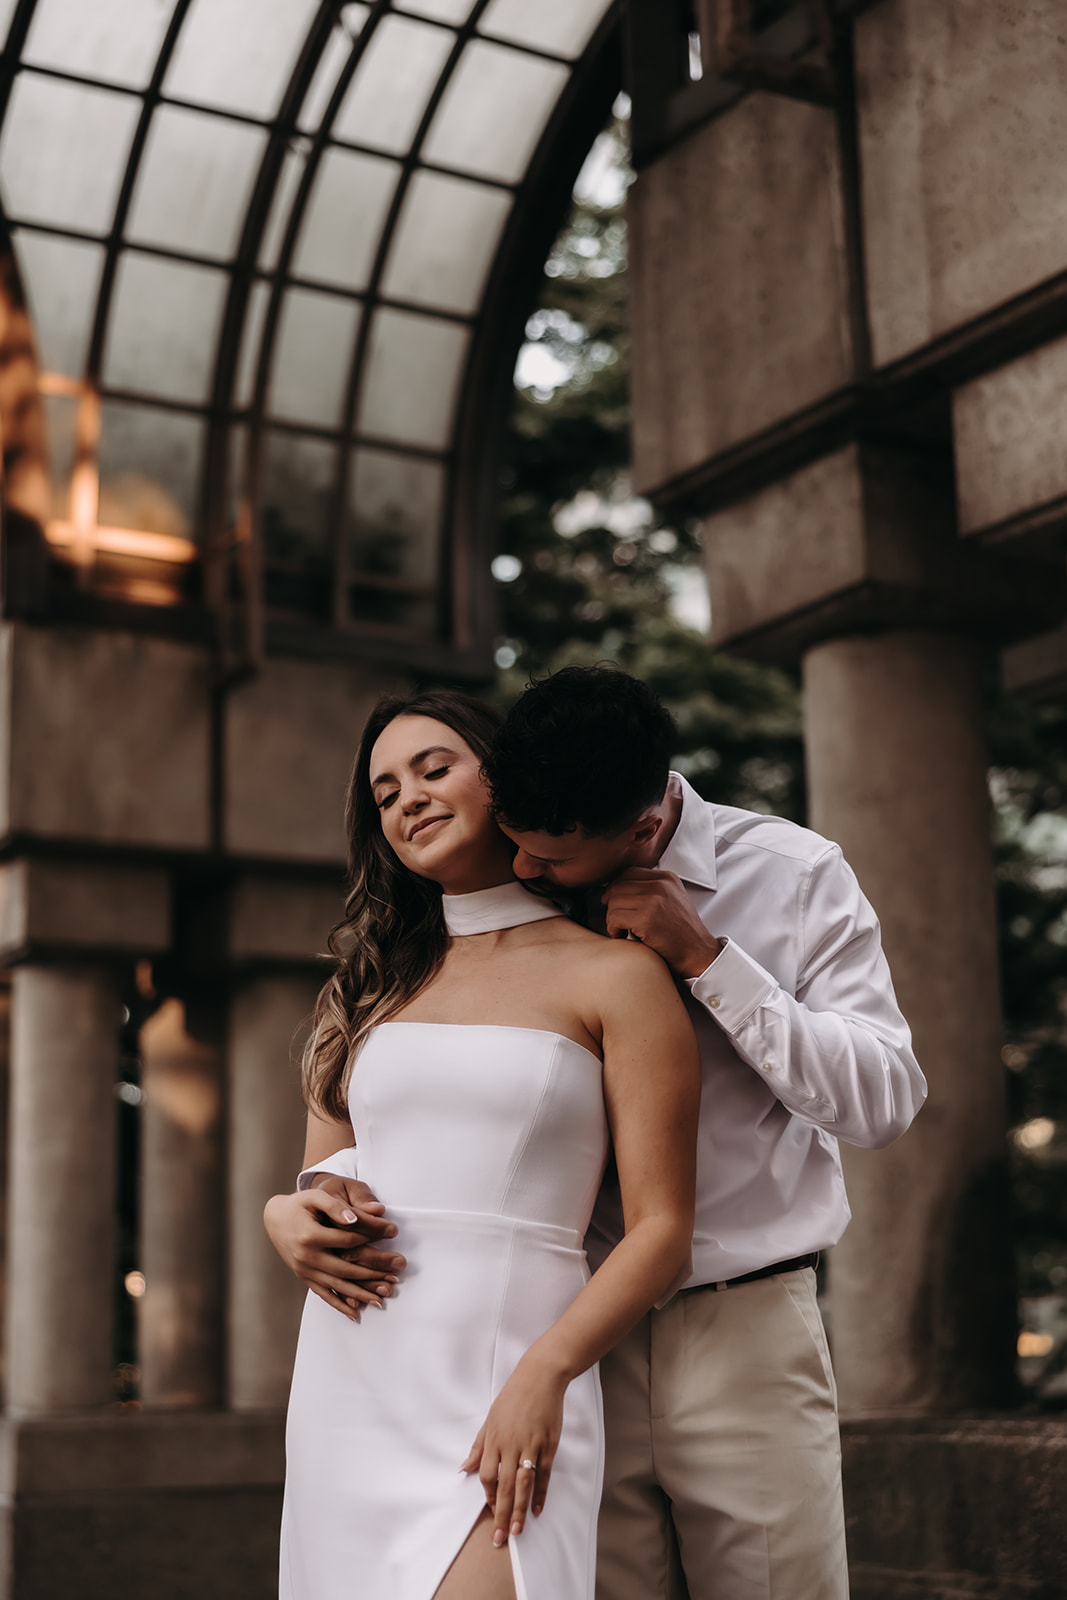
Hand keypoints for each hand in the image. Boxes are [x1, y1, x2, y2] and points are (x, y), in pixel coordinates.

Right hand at [262, 1178, 404, 1321]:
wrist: (275, 1218)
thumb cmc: (298, 1205)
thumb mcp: (315, 1197)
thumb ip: (335, 1207)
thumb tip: (354, 1220)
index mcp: (310, 1236)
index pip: (349, 1240)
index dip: (372, 1236)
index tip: (393, 1233)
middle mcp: (307, 1257)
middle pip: (347, 1269)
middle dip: (373, 1274)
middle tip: (396, 1275)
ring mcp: (305, 1270)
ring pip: (337, 1285)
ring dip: (361, 1294)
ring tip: (382, 1299)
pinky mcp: (304, 1277)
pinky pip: (323, 1294)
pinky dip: (340, 1305)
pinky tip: (356, 1313)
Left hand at [460, 1354, 564, 1546]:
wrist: (540, 1376)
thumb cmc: (513, 1397)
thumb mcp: (490, 1418)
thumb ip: (478, 1446)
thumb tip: (464, 1469)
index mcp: (494, 1438)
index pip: (487, 1475)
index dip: (487, 1496)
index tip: (490, 1512)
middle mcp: (511, 1444)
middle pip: (504, 1485)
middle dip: (500, 1514)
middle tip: (499, 1539)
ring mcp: (531, 1444)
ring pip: (523, 1484)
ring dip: (519, 1509)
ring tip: (516, 1532)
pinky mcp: (548, 1444)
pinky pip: (543, 1474)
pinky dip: (541, 1493)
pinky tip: (537, 1509)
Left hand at [602, 868, 720, 977]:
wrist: (698, 953)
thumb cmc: (681, 932)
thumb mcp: (671, 900)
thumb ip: (650, 889)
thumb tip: (614, 887)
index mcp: (667, 878)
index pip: (628, 873)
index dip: (616, 888)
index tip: (613, 903)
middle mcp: (661, 885)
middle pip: (618, 886)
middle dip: (612, 905)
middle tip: (618, 921)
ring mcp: (655, 901)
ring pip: (613, 902)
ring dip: (612, 919)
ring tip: (622, 930)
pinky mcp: (647, 919)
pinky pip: (614, 917)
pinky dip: (613, 929)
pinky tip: (623, 936)